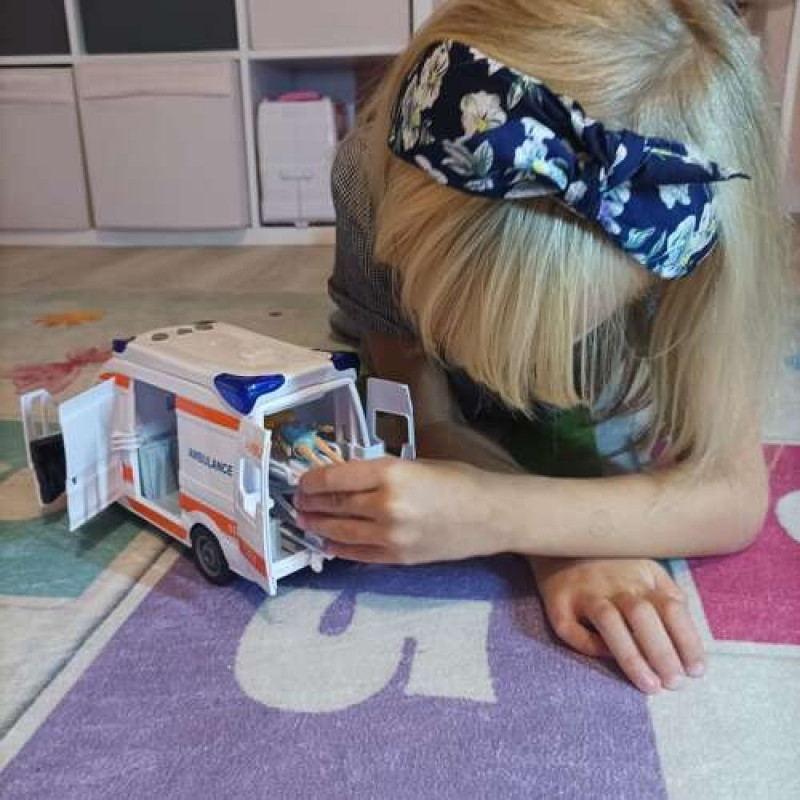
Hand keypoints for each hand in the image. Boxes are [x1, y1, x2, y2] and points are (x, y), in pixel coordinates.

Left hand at [295, 457, 499, 563]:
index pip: (334, 478)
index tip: (302, 482)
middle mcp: (385, 504)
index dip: (311, 481)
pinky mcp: (398, 558)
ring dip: (318, 526)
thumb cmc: (460, 481)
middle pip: (334, 505)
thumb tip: (346, 480)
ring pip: (340, 531)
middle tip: (298, 502)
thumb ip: (381, 472)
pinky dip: (339, 548)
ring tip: (305, 522)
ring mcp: (390, 535)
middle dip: (310, 503)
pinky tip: (327, 543)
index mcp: (390, 472)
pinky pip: (358, 554)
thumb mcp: (416, 465)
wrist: (493, 516)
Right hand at [532, 557, 705, 693]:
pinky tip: (606, 658)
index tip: (696, 671)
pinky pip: (571, 628)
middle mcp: (614, 583)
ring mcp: (584, 591)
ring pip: (609, 621)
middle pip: (642, 615)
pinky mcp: (557, 602)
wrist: (561, 545)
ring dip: (632, 656)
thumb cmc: (612, 567)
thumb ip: (668, 597)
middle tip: (674, 684)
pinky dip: (589, 645)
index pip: (671, 609)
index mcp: (641, 577)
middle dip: (662, 652)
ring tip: (650, 686)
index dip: (687, 641)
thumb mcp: (646, 571)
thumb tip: (688, 637)